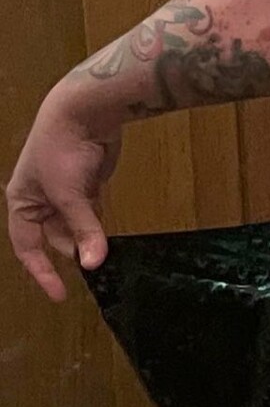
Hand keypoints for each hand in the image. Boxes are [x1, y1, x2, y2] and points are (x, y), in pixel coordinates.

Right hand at [6, 91, 122, 302]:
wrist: (85, 111)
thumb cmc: (63, 151)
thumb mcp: (70, 194)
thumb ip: (83, 229)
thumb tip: (93, 263)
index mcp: (22, 202)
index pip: (27, 247)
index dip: (42, 271)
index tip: (60, 295)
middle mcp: (40, 199)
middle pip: (55, 238)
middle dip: (73, 251)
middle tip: (96, 267)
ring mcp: (65, 192)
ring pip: (75, 226)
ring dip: (88, 239)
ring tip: (105, 255)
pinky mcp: (88, 184)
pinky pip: (91, 213)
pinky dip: (98, 224)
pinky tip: (110, 237)